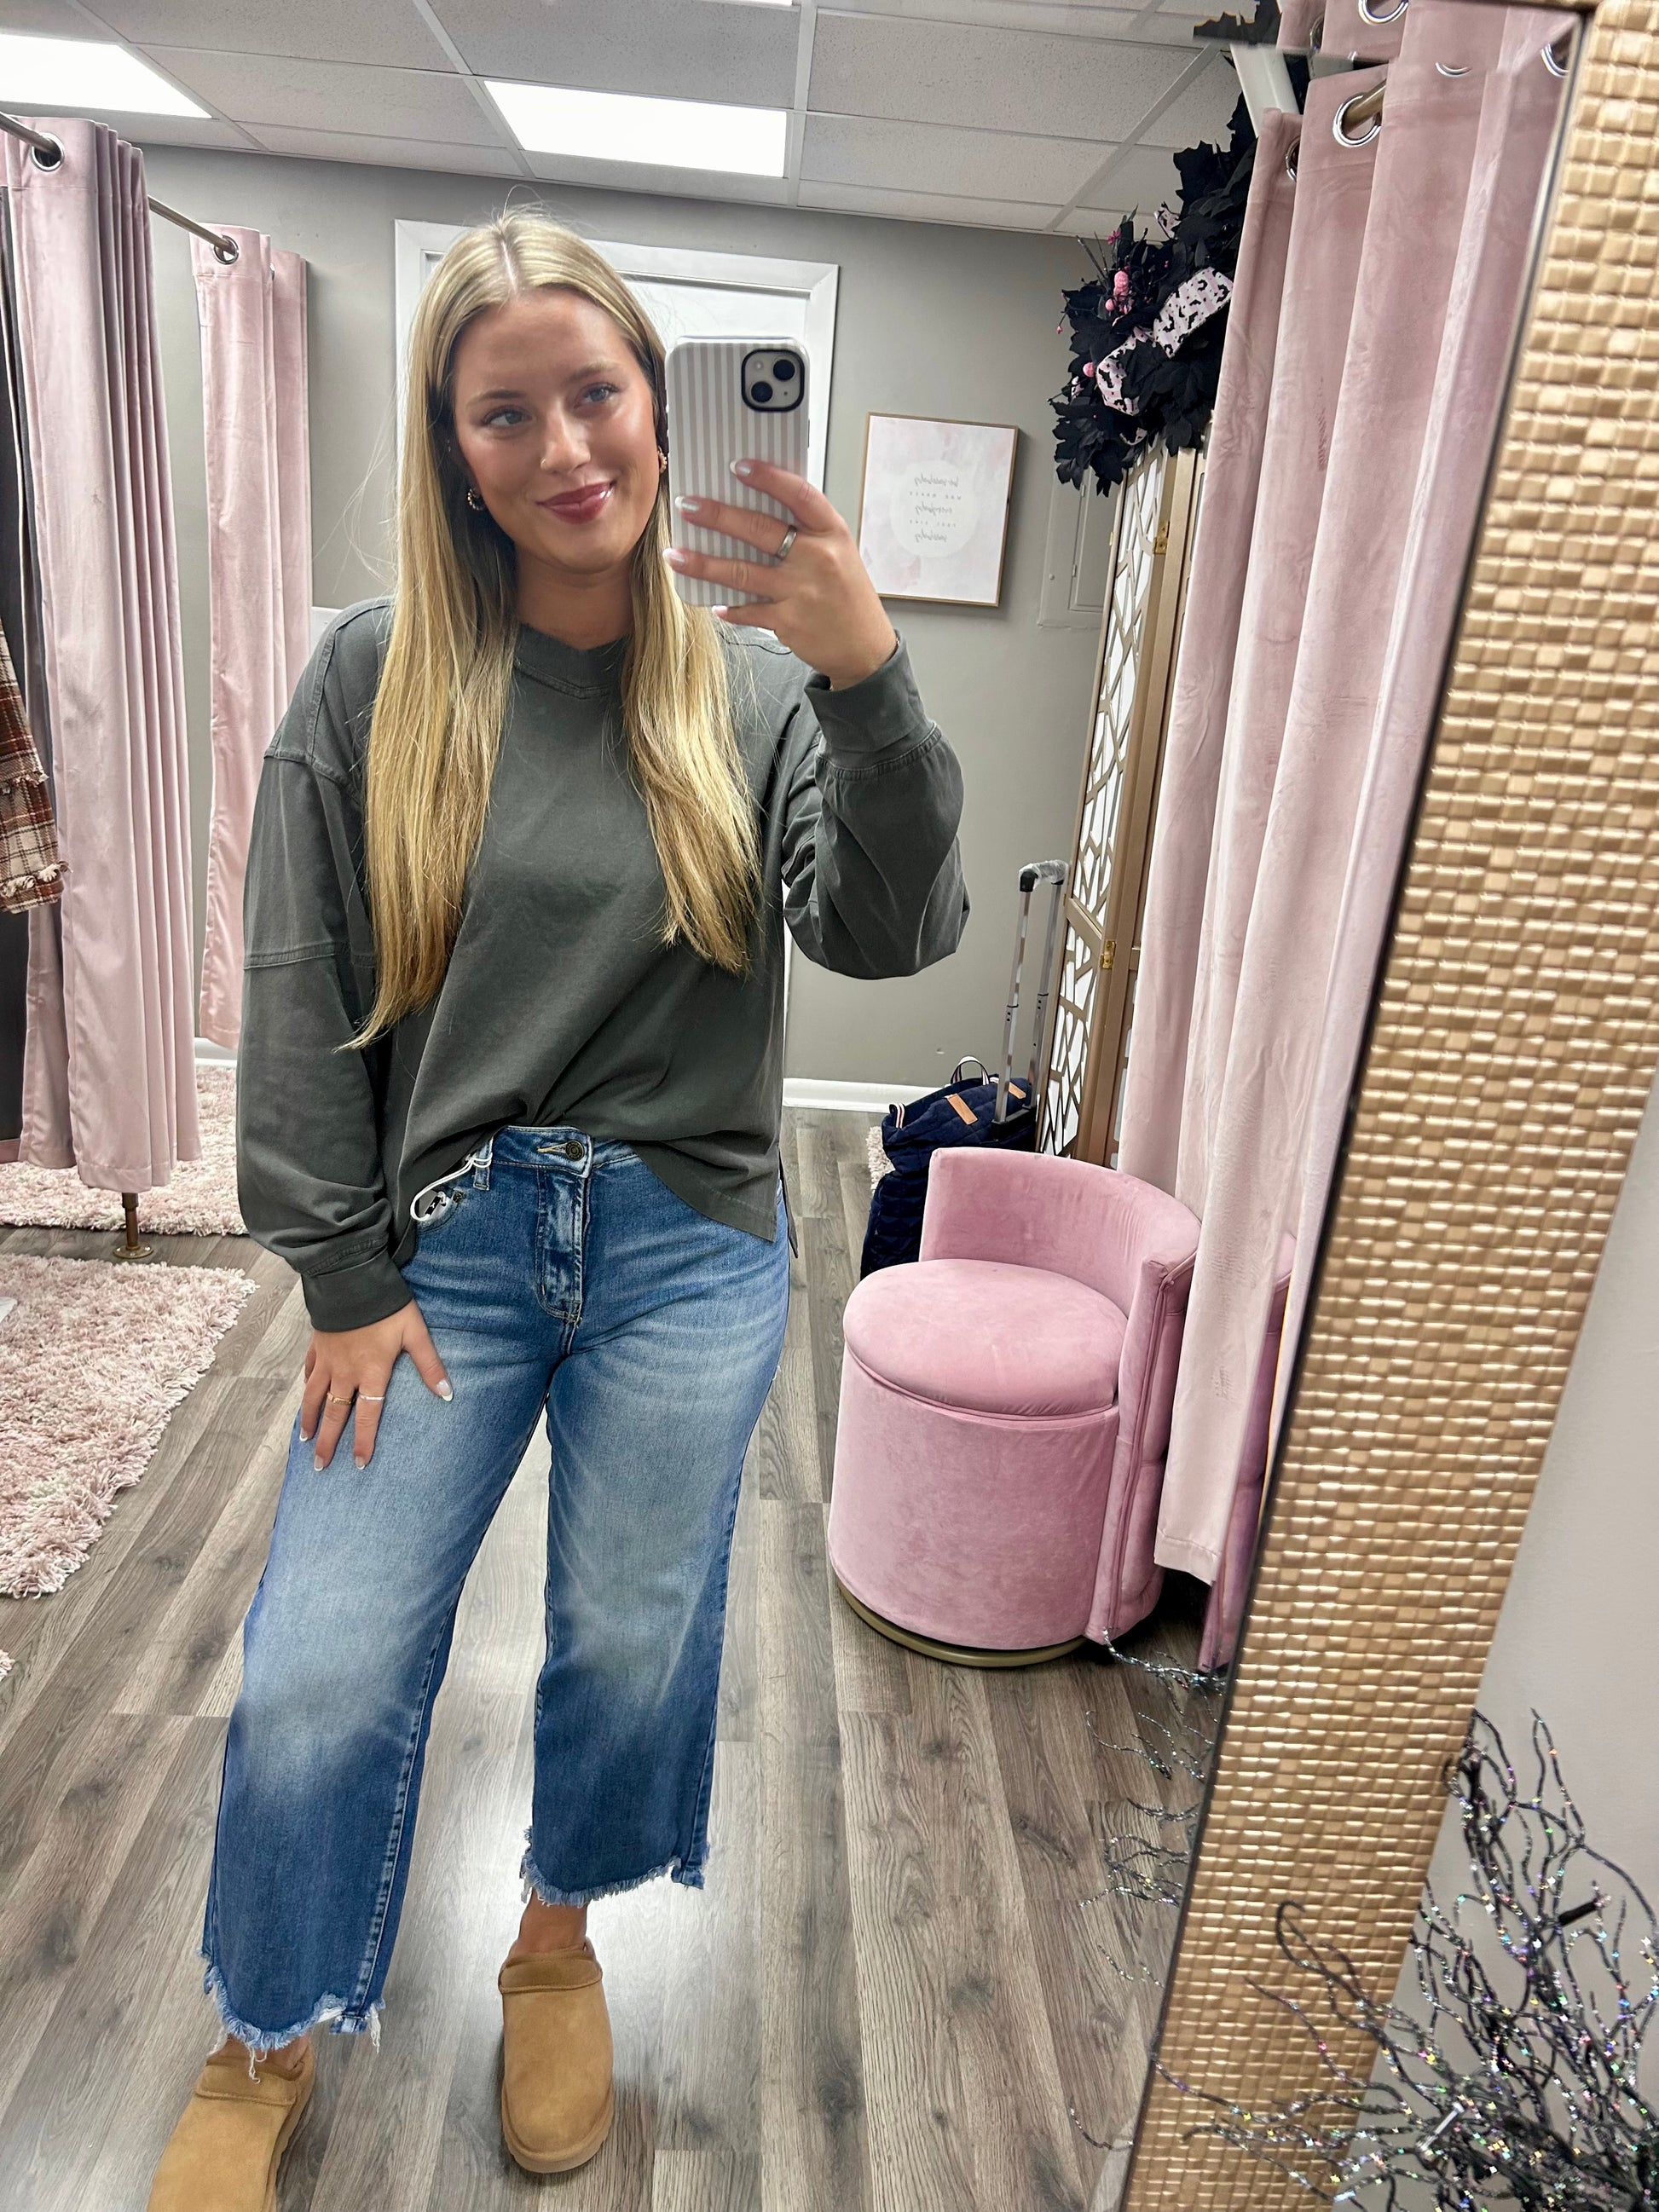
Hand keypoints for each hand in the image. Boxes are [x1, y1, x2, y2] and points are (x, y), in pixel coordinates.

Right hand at [299, 1300, 451, 1471]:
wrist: (351, 1279)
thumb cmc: (387, 1306)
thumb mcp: (415, 1333)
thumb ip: (429, 1365)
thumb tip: (447, 1394)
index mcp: (371, 1372)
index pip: (367, 1415)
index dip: (363, 1441)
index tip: (359, 1464)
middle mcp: (345, 1372)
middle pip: (334, 1414)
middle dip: (327, 1442)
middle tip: (319, 1465)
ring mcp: (327, 1360)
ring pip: (314, 1397)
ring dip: (310, 1420)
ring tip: (305, 1439)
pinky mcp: (317, 1346)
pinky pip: (309, 1373)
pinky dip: (306, 1389)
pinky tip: (305, 1397)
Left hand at [665, 460, 897, 690]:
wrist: (865, 648)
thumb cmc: (848, 596)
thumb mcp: (839, 552)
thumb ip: (807, 531)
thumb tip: (757, 509)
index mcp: (832, 533)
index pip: (799, 495)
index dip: (768, 478)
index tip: (738, 466)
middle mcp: (818, 558)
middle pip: (760, 530)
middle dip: (718, 516)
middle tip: (687, 506)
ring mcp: (801, 591)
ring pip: (743, 572)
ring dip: (704, 563)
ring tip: (675, 554)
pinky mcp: (788, 622)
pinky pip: (748, 610)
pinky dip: (729, 608)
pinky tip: (714, 604)